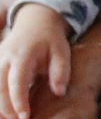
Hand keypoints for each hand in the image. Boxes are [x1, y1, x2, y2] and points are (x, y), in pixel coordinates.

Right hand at [0, 4, 70, 118]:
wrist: (35, 22)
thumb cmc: (50, 40)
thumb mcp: (62, 51)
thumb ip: (61, 71)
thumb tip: (59, 93)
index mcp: (23, 54)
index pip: (17, 82)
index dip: (19, 101)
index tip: (25, 117)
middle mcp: (4, 58)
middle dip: (6, 109)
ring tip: (9, 118)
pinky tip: (3, 112)